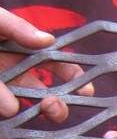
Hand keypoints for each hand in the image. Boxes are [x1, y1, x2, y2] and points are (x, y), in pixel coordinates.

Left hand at [0, 7, 93, 121]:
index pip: (60, 69)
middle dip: (57, 108)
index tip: (86, 90)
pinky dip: (4, 108)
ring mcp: (2, 91)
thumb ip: (17, 27)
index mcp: (26, 53)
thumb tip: (49, 40)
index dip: (77, 80)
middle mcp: (17, 75)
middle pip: (48, 100)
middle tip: (52, 105)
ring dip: (23, 111)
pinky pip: (2, 110)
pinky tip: (6, 106)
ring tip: (11, 106)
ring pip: (21, 110)